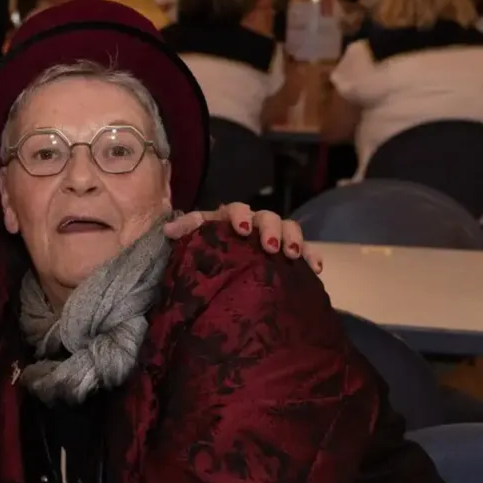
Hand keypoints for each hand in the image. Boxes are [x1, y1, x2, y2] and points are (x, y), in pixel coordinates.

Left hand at [164, 204, 322, 273]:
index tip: (243, 231)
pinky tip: (315, 269)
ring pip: (290, 229)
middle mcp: (256, 224)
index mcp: (231, 219)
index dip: (241, 216)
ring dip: (293, 240)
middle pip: (268, 217)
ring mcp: (275, 238)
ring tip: (291, 256)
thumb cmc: (207, 253)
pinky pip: (306, 250)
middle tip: (270, 248)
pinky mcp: (290, 254)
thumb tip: (168, 230)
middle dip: (271, 230)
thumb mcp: (193, 243)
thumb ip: (185, 232)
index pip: (236, 209)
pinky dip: (312, 256)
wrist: (220, 274)